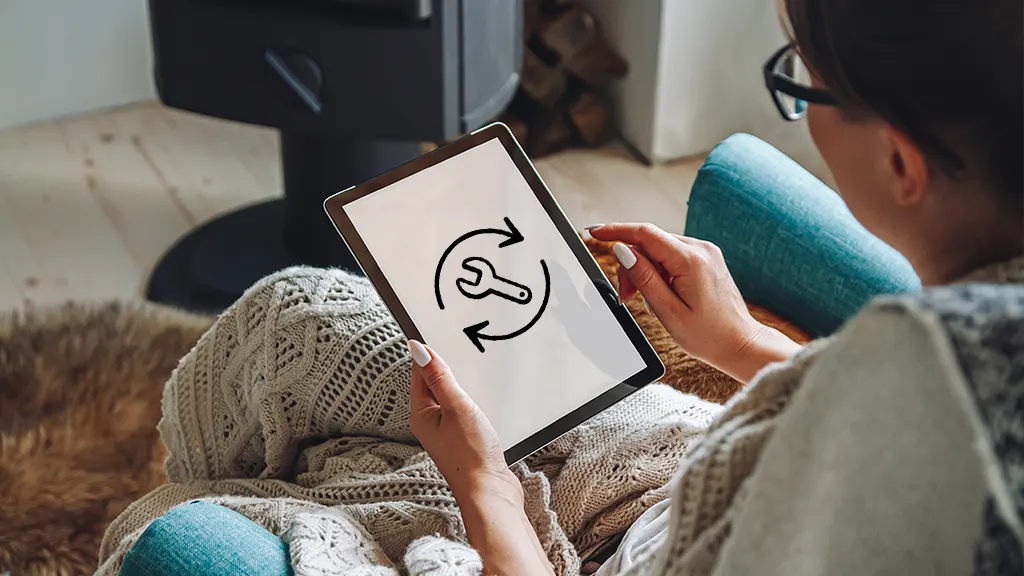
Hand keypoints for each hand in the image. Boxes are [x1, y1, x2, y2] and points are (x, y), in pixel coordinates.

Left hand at [407, 340, 553, 575]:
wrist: (490, 493)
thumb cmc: (471, 455)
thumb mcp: (456, 407)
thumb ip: (440, 378)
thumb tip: (418, 349)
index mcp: (421, 414)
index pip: (419, 374)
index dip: (427, 353)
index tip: (436, 330)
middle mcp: (430, 423)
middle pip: (433, 385)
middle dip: (445, 366)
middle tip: (458, 344)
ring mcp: (447, 432)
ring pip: (450, 398)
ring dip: (460, 383)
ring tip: (473, 367)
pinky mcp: (464, 439)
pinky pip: (463, 411)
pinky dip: (471, 399)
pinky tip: (484, 395)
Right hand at [588, 223, 800, 381]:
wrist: (740, 344)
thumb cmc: (709, 335)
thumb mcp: (668, 311)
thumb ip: (644, 278)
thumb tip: (623, 250)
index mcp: (691, 261)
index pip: (645, 234)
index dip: (616, 230)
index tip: (594, 232)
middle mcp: (701, 249)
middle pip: (649, 243)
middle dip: (631, 266)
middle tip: (626, 297)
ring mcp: (705, 252)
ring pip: (658, 250)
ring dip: (644, 271)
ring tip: (646, 301)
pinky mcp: (705, 259)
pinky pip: (671, 256)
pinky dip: (658, 271)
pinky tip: (660, 293)